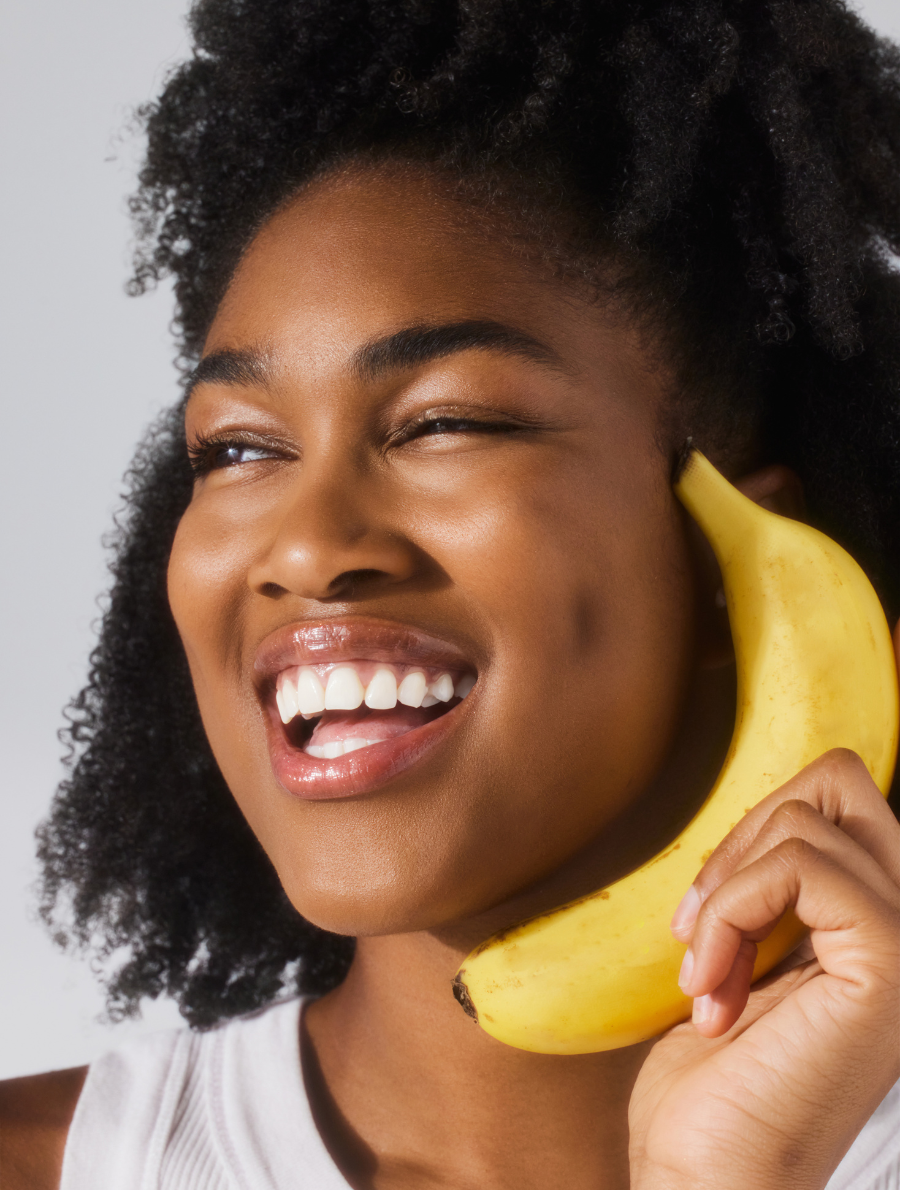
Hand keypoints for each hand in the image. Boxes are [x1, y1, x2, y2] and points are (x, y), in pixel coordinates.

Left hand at [627, 624, 899, 1189]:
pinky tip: (708, 987)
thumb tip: (773, 809)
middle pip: (839, 780)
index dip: (755, 832)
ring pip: (805, 818)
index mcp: (881, 926)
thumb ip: (778, 887)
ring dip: (723, 890)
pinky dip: (728, 910)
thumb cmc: (713, 1084)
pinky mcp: (888, 963)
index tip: (706, 917)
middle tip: (700, 925)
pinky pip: (797, 865)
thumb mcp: (747, 953)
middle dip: (745, 835)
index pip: (840, 797)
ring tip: (702, 972)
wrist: (709, 1177)